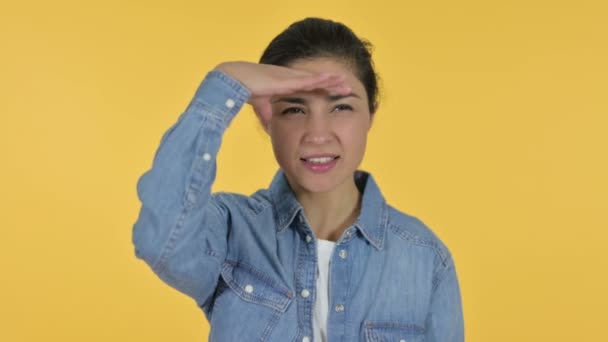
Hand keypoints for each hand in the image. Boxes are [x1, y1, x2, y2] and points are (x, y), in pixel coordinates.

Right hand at [213, 61, 350, 123]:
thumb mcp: (261, 105)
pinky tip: (334, 78)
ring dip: (332, 81)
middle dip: (333, 85)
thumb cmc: (246, 90)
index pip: (310, 88)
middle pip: (318, 82)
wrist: (235, 80)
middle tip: (348, 88)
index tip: (335, 94)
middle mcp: (291, 78)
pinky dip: (322, 79)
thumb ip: (267, 113)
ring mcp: (291, 77)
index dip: (323, 90)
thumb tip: (270, 126)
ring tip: (347, 83)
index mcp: (287, 85)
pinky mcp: (288, 79)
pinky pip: (309, 79)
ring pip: (317, 78)